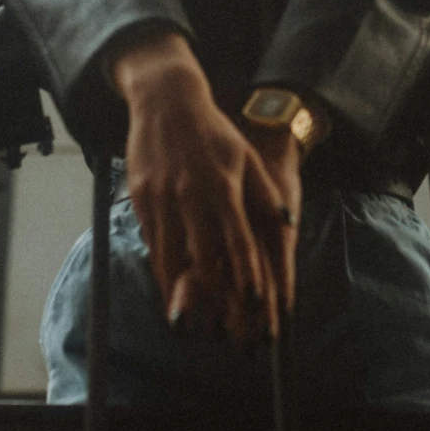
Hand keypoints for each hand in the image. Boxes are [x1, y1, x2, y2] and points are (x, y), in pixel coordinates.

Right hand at [109, 29, 289, 343]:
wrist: (167, 101)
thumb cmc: (214, 132)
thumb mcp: (246, 157)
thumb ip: (265, 194)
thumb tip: (288, 225)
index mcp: (223, 186)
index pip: (238, 240)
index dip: (246, 274)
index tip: (255, 304)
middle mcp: (191, 194)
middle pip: (202, 256)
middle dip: (213, 297)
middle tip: (221, 329)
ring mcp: (162, 196)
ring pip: (170, 255)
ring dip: (178, 293)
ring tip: (186, 325)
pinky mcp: (141, 197)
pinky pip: (151, 241)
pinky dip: (159, 269)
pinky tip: (167, 290)